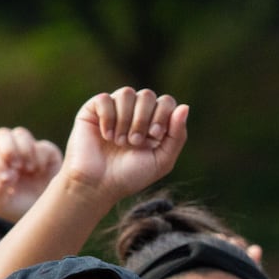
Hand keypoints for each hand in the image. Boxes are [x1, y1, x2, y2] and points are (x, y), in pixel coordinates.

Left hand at [0, 126, 61, 221]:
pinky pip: (43, 146)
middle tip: (16, 164)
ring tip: (29, 169)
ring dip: (23, 150)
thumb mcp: (2, 207)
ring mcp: (30, 151)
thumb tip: (2, 178)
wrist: (47, 215)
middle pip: (2, 134)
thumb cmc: (20, 209)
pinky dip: (40, 158)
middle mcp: (11, 154)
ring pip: (20, 134)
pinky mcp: (48, 153)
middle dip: (7, 147)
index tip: (8, 181)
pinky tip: (40, 172)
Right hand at [60, 88, 188, 202]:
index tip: (154, 135)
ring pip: (127, 93)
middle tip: (135, 141)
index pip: (166, 102)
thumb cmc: (130, 176)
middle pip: (147, 95)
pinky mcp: (93, 110)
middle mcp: (135, 112)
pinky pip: (105, 98)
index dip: (163, 114)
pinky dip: (108, 118)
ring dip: (125, 119)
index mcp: (153, 122)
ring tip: (120, 142)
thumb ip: (177, 136)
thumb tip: (185, 107)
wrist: (98, 185)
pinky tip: (106, 136)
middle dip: (143, 118)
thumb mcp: (162, 160)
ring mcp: (114, 109)